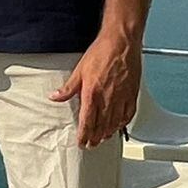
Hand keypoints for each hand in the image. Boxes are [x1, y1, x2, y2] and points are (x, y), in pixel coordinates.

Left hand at [50, 26, 141, 147]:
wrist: (121, 42)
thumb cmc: (102, 52)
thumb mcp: (80, 70)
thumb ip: (68, 88)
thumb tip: (55, 96)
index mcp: (92, 94)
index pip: (87, 122)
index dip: (84, 135)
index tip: (82, 142)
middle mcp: (108, 99)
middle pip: (101, 126)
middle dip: (95, 138)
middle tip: (91, 144)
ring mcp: (121, 98)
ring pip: (114, 123)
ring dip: (108, 133)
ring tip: (103, 138)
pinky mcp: (132, 94)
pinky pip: (128, 114)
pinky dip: (123, 123)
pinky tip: (119, 125)